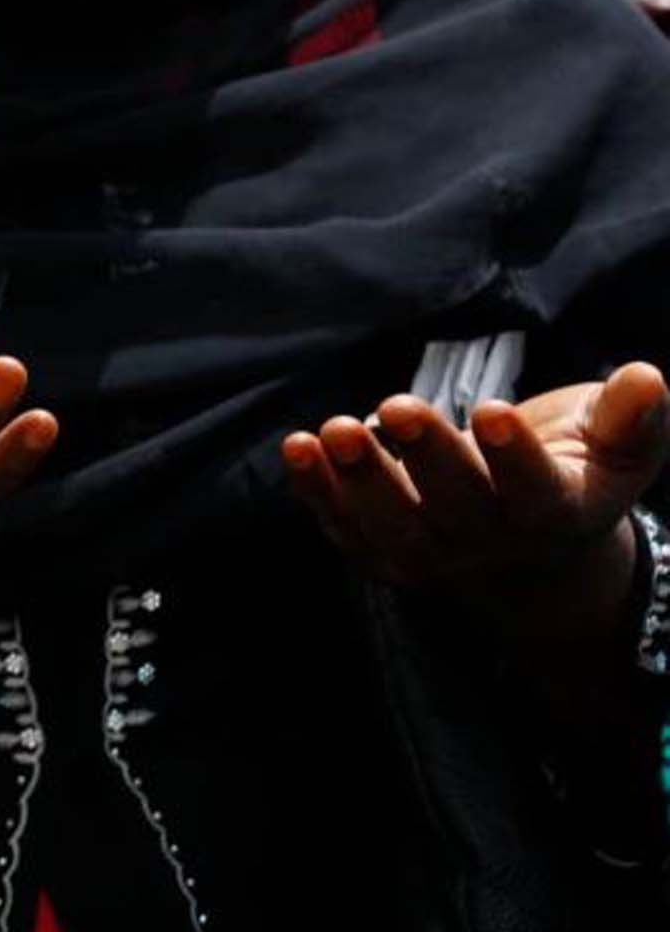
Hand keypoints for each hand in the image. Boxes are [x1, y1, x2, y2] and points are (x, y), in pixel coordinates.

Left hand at [283, 363, 669, 622]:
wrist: (529, 549)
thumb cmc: (573, 473)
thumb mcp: (615, 450)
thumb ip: (630, 420)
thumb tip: (646, 376)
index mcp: (555, 516)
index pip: (537, 494)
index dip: (514, 457)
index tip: (491, 410)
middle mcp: (491, 544)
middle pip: (456, 506)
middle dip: (427, 456)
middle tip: (397, 404)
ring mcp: (432, 555)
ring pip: (394, 526)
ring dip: (358, 478)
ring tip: (333, 429)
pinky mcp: (381, 552)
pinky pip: (346, 527)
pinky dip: (317, 491)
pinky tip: (296, 446)